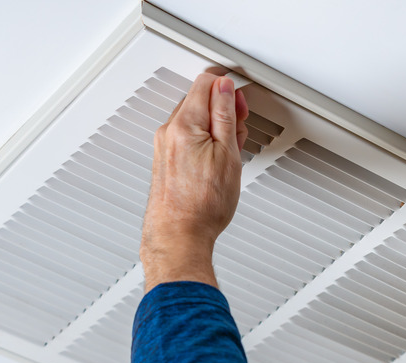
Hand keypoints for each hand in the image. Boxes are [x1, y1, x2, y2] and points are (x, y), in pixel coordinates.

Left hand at [140, 73, 248, 292]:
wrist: (180, 236)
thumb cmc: (203, 206)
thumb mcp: (227, 154)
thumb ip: (225, 114)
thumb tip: (225, 88)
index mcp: (184, 124)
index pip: (205, 83)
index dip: (229, 88)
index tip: (241, 102)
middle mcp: (169, 131)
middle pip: (198, 99)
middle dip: (223, 108)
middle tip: (239, 129)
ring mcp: (164, 146)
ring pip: (194, 119)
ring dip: (215, 126)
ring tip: (230, 151)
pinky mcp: (165, 160)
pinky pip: (187, 137)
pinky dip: (204, 141)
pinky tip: (216, 161)